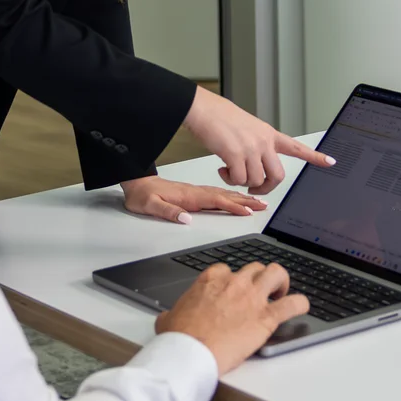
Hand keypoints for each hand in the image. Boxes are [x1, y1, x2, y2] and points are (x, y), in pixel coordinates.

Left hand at [121, 176, 267, 224]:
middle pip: (225, 196)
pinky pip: (218, 194)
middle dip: (246, 200)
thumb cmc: (142, 195)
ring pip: (224, 194)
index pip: (215, 201)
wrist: (136, 182)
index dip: (233, 206)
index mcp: (189, 196)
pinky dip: (231, 196)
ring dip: (242, 197)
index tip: (248, 211)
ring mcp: (197, 192)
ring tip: (258, 201)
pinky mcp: (195, 193)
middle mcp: (196, 192)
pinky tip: (238, 198)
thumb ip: (168, 211)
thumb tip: (186, 218)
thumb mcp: (150, 205)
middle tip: (264, 205)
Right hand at [157, 261, 309, 372]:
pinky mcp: (266, 317)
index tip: (235, 291)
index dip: (234, 280)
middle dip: (259, 278)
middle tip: (260, 292)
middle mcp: (234, 282)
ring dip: (281, 281)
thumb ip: (173, 314)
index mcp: (211, 280)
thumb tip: (168, 318)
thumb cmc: (180, 338)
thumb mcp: (167, 320)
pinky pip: (293, 303)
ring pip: (276, 273)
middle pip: (255, 268)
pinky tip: (302, 307)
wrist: (191, 353)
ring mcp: (252, 297)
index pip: (229, 269)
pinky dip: (301, 303)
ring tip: (281, 292)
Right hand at [183, 87, 332, 194]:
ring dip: (242, 182)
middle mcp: (264, 142)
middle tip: (253, 187)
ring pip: (256, 180)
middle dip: (265, 188)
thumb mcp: (248, 127)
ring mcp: (251, 148)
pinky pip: (238, 180)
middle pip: (278, 176)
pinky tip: (222, 168)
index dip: (315, 156)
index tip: (331, 161)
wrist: (203, 109)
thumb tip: (256, 162)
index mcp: (269, 134)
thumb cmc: (220, 117)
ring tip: (230, 171)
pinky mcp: (236, 155)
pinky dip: (229, 179)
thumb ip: (257, 143)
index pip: (297, 147)